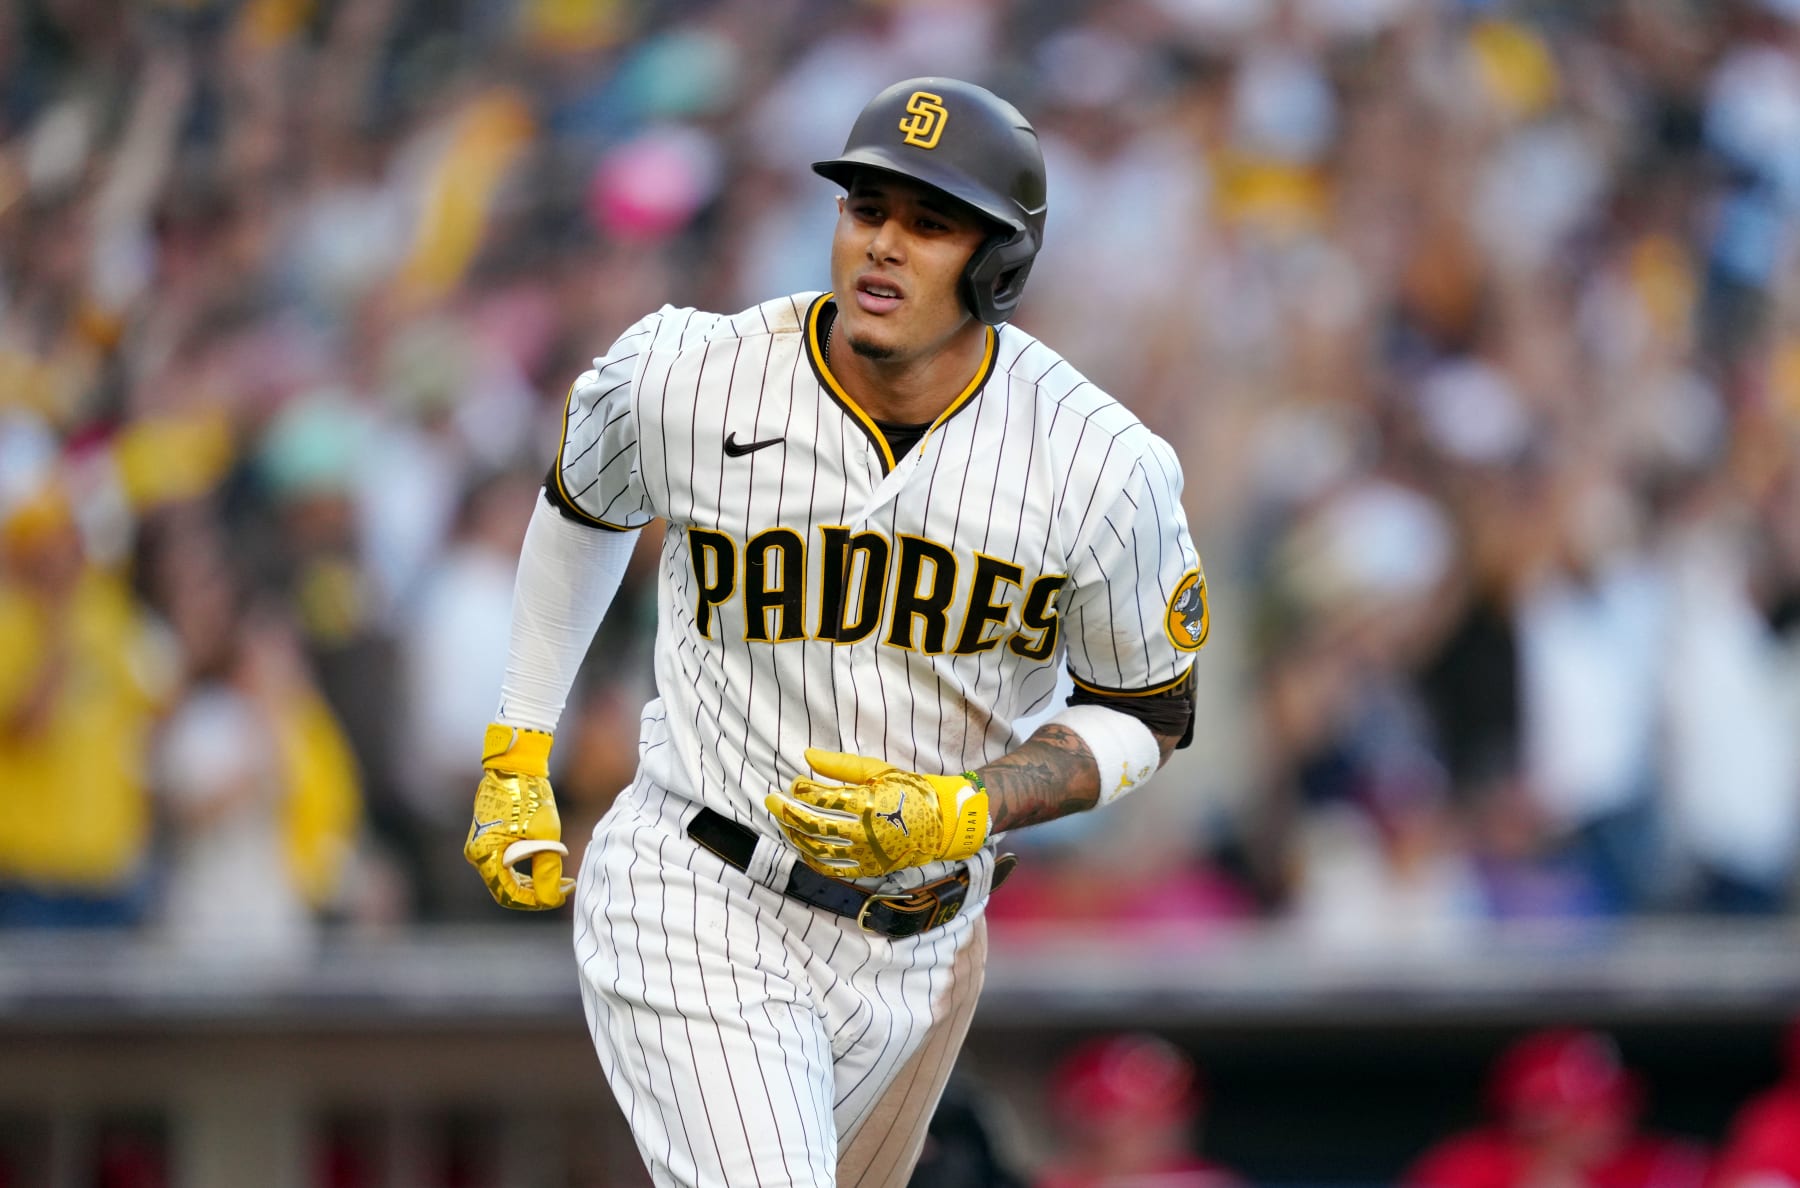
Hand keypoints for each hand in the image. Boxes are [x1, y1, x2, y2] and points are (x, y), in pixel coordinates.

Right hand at [465, 723, 576, 909]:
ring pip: (506, 878)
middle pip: (506, 890)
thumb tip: (551, 900)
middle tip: (565, 887)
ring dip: (533, 883)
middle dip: (537, 894)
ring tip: (561, 879)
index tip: (563, 894)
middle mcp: (477, 854)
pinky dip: (525, 869)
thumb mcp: (544, 836)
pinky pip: (504, 864)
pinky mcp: (488, 838)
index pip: (509, 896)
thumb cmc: (530, 797)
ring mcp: (481, 845)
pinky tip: (547, 866)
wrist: (516, 765)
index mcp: (485, 855)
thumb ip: (547, 871)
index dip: (538, 901)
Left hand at [764, 748, 988, 878]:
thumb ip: (841, 765)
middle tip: (771, 800)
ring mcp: (866, 854)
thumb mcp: (877, 770)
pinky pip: (834, 870)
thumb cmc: (908, 790)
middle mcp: (864, 831)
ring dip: (796, 835)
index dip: (802, 788)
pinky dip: (814, 860)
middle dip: (786, 811)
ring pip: (819, 848)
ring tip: (784, 823)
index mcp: (866, 803)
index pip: (821, 798)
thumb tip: (807, 755)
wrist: (941, 822)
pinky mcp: (869, 869)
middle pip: (813, 825)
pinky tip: (802, 848)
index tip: (794, 782)